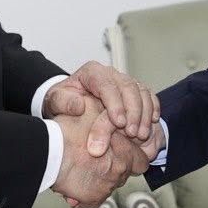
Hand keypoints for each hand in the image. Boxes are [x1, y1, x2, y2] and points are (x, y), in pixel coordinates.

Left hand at [42, 62, 158, 148]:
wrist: (70, 102)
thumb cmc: (63, 102)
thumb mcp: (54, 101)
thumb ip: (62, 102)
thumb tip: (79, 106)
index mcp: (92, 72)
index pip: (107, 84)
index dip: (115, 103)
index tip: (118, 123)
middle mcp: (111, 74)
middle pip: (128, 87)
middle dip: (133, 111)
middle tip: (132, 133)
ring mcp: (124, 81)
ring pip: (141, 91)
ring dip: (144, 113)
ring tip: (141, 134)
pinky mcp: (134, 91)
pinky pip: (149, 95)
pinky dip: (153, 108)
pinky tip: (152, 123)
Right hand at [51, 104, 149, 207]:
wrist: (48, 150)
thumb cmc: (68, 130)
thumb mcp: (95, 111)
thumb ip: (109, 117)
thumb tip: (115, 118)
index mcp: (125, 151)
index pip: (142, 162)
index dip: (132, 158)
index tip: (122, 156)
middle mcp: (120, 170)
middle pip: (124, 175)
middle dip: (113, 169)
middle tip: (96, 161)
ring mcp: (107, 186)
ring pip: (108, 187)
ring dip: (99, 180)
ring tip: (82, 170)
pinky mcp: (93, 198)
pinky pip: (94, 200)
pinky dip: (86, 194)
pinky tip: (76, 183)